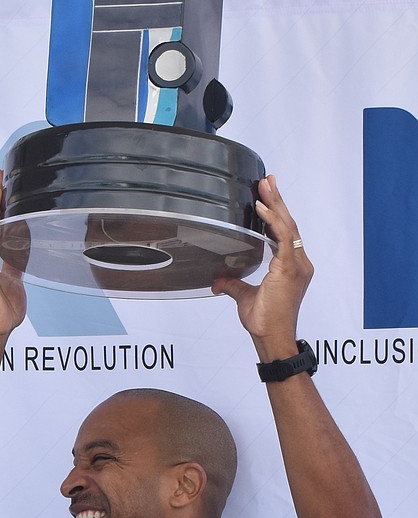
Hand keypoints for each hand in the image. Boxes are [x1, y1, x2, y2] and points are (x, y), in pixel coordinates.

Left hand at [212, 174, 312, 356]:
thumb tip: (218, 281)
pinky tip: (262, 208)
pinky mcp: (289, 269)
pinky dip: (272, 221)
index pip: (286, 232)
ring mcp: (296, 265)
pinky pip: (282, 238)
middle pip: (289, 223)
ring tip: (266, 185)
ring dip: (276, 203)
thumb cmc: (266, 322)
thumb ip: (234, 285)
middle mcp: (298, 263)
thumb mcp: (245, 298)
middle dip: (278, 199)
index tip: (268, 194)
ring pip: (288, 226)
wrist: (273, 338)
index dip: (278, 212)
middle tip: (268, 179)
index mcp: (292, 266)